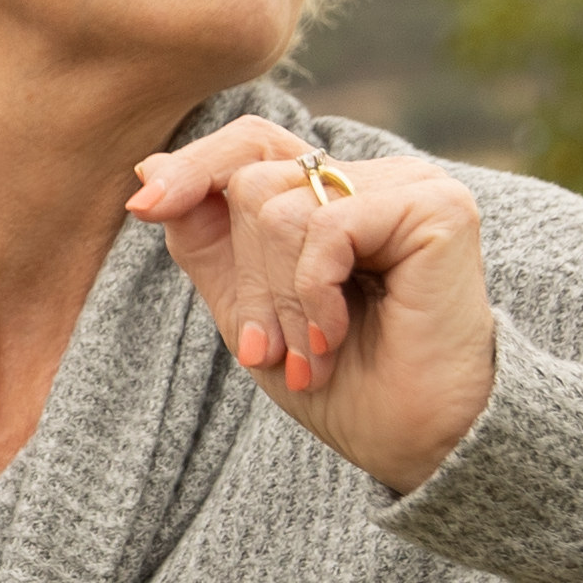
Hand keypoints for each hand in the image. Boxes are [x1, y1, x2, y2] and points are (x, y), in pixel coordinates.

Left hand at [128, 118, 498, 492]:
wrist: (407, 440)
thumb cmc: (334, 379)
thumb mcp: (243, 303)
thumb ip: (202, 234)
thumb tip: (149, 168)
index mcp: (328, 193)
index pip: (249, 142)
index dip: (194, 168)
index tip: (143, 210)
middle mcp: (371, 179)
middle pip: (252, 184)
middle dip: (249, 280)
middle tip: (275, 347)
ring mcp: (410, 187)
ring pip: (280, 209)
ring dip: (280, 300)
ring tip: (309, 352)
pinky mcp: (438, 209)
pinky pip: (326, 228)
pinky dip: (313, 294)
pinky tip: (336, 335)